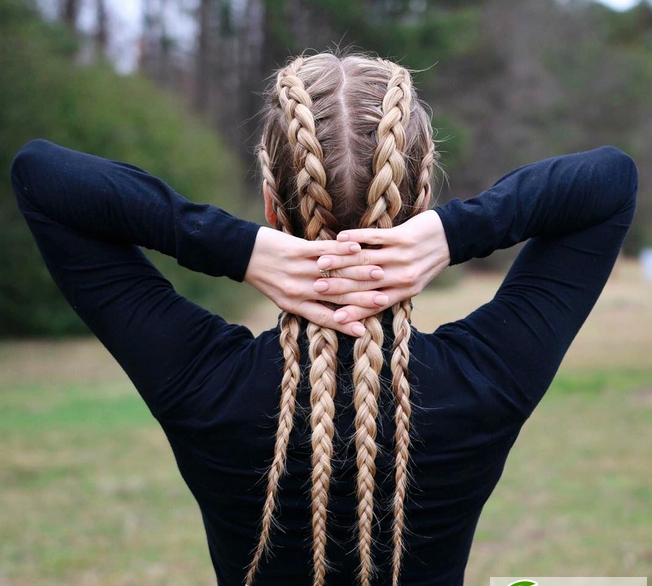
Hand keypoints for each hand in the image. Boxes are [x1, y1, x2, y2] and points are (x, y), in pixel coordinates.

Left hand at [244, 227, 388, 335]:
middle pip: (334, 297)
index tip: (365, 331)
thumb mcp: (283, 297)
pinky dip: (342, 250)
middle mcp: (297, 290)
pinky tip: (358, 248)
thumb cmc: (266, 277)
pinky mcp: (297, 249)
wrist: (244, 253)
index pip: (324, 317)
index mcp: (294, 305)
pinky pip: (323, 250)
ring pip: (333, 273)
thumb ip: (306, 304)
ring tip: (379, 274)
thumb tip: (332, 313)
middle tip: (383, 300)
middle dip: (360, 299)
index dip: (345, 324)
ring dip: (357, 273)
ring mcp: (297, 269)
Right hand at [314, 210, 450, 322]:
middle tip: (316, 290)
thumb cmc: (427, 261)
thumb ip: (390, 291)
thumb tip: (366, 304)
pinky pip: (374, 238)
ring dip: (341, 262)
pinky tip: (339, 237)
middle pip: (365, 284)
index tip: (333, 318)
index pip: (374, 304)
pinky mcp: (402, 237)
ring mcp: (402, 256)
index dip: (353, 311)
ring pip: (366, 261)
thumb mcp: (412, 282)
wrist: (451, 236)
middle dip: (339, 288)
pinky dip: (356, 238)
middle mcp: (403, 277)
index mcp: (404, 291)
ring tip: (320, 264)